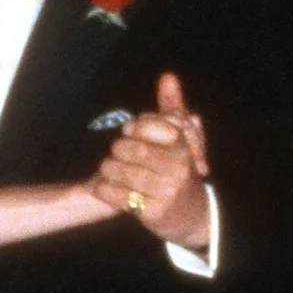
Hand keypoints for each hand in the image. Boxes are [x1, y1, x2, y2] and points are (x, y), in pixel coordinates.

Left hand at [92, 72, 211, 250]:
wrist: (191, 216)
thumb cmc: (178, 171)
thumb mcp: (180, 140)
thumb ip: (173, 108)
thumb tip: (167, 76)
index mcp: (184, 148)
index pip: (155, 127)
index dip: (136, 127)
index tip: (127, 129)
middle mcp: (179, 169)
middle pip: (137, 150)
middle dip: (120, 148)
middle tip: (115, 151)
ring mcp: (167, 192)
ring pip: (127, 173)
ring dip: (109, 169)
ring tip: (106, 168)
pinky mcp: (154, 213)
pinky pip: (121, 197)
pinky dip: (106, 190)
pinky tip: (100, 187)